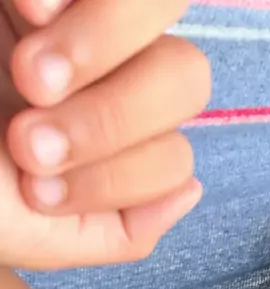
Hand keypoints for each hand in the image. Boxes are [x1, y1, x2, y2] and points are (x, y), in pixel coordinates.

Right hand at [0, 0, 209, 268]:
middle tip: (26, 138)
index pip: (173, 154)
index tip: (32, 188)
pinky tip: (25, 8)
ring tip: (26, 71)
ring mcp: (75, 14)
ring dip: (99, 46)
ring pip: (159, 4)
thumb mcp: (35, 231)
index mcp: (107, 136)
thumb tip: (190, 191)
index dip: (121, 175)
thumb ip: (118, 229)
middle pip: (185, 78)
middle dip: (111, 121)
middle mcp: (104, 70)